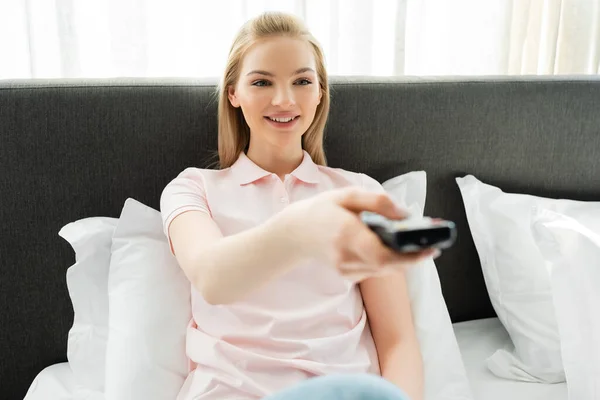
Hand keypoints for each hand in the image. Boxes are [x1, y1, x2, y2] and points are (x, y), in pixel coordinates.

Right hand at [271, 187, 437, 281]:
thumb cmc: (322, 210)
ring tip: (418, 243)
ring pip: (385, 269)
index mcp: (346, 234)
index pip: (383, 254)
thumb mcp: (347, 195)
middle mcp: (346, 257)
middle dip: (413, 256)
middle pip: (389, 265)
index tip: (431, 247)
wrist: (294, 234)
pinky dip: (388, 260)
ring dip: (403, 258)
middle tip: (431, 244)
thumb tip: (406, 215)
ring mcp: (346, 270)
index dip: (410, 255)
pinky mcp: (348, 276)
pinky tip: (392, 248)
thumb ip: (378, 201)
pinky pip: (376, 270)